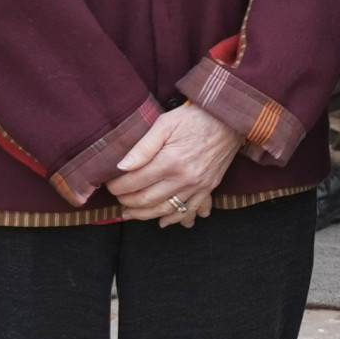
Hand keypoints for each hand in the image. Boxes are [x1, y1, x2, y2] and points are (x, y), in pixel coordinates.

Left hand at [111, 104, 244, 223]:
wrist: (229, 118)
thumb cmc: (195, 117)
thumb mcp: (165, 123)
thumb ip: (143, 147)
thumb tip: (122, 166)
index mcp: (169, 161)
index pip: (135, 182)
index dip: (118, 187)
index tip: (110, 185)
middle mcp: (183, 178)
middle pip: (147, 200)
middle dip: (127, 202)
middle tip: (118, 199)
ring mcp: (197, 186)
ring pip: (166, 210)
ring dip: (145, 215)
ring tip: (131, 214)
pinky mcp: (208, 187)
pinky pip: (190, 210)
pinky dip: (176, 219)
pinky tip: (164, 222)